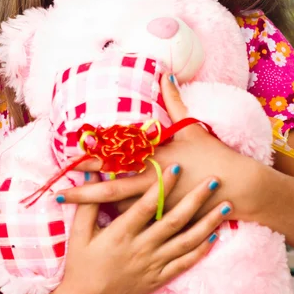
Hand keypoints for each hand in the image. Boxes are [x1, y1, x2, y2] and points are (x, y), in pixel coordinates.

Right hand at [50, 166, 231, 293]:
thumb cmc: (81, 264)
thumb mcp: (79, 232)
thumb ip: (89, 202)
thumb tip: (92, 173)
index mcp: (121, 233)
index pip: (147, 206)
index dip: (162, 186)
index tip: (177, 167)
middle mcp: (141, 248)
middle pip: (174, 220)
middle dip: (196, 199)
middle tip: (214, 179)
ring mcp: (153, 264)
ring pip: (186, 241)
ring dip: (208, 222)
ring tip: (225, 205)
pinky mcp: (159, 278)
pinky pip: (185, 263)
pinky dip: (202, 249)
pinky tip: (215, 235)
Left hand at [65, 74, 260, 221]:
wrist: (235, 186)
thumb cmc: (211, 154)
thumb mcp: (191, 126)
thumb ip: (174, 101)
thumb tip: (165, 74)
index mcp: (155, 158)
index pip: (117, 159)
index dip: (91, 160)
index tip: (70, 160)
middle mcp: (151, 182)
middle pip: (110, 190)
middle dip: (82, 194)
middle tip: (58, 196)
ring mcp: (157, 203)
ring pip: (120, 208)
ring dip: (98, 206)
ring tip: (75, 205)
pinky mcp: (164, 218)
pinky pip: (137, 218)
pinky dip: (120, 216)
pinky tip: (105, 219)